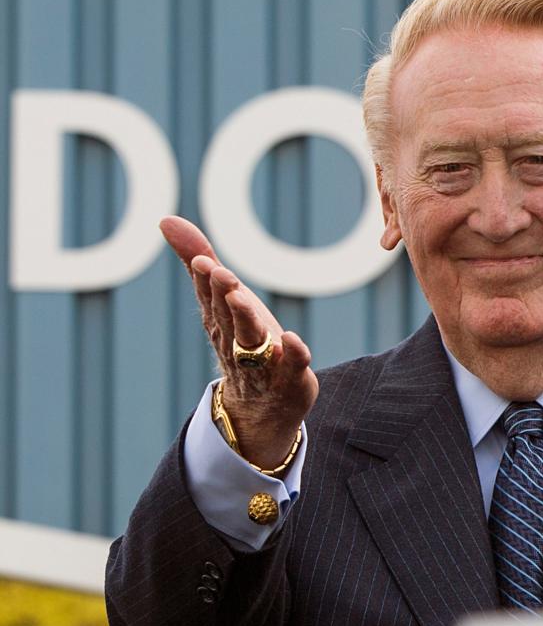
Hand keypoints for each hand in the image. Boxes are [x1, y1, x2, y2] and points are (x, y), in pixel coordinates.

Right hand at [161, 216, 318, 468]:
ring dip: (248, 321)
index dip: (206, 281)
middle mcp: (239, 342)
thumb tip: (166, 220)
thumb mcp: (223, 300)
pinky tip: (294, 339)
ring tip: (244, 299)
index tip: (204, 261)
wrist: (262, 405)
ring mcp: (265, 363)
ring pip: (253, 341)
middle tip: (222, 274)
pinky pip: (292, 366)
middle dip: (224, 297)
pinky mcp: (292, 377)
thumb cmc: (244, 341)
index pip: (210, 300)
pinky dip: (294, 354)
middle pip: (229, 319)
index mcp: (221, 323)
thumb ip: (199, 261)